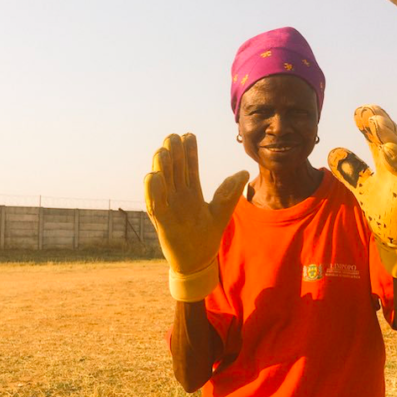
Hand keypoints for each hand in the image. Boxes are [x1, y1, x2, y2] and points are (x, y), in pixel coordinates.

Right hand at [144, 133, 248, 300]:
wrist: (198, 262)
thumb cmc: (207, 236)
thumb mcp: (222, 212)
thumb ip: (229, 192)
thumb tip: (243, 171)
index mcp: (191, 193)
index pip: (189, 167)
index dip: (189, 152)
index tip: (189, 135)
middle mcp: (178, 197)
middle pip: (174, 171)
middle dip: (174, 153)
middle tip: (173, 136)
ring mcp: (169, 208)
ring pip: (163, 183)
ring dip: (162, 167)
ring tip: (163, 151)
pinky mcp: (162, 222)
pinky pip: (155, 205)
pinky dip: (154, 191)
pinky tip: (153, 176)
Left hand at [328, 105, 396, 278]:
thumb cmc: (386, 213)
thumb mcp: (363, 189)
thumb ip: (350, 171)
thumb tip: (333, 152)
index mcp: (389, 163)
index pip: (380, 138)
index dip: (370, 125)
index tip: (357, 111)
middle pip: (393, 138)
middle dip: (381, 122)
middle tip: (367, 109)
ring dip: (389, 135)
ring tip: (376, 121)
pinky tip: (388, 149)